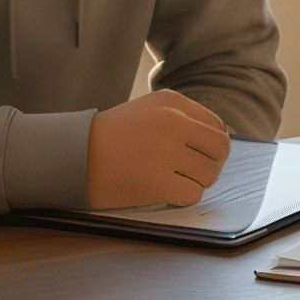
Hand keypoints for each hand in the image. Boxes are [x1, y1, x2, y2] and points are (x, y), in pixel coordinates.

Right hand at [84, 90, 230, 207]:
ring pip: (209, 174)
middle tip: (192, 169)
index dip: (214, 143)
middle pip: (220, 149)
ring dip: (196, 181)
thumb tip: (227, 136)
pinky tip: (166, 190)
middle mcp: (173, 124)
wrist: (72, 155)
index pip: (218, 125)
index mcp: (172, 103)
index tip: (200, 152)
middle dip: (212, 163)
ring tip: (173, 178)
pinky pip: (193, 194)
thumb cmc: (112, 135)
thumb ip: (187, 117)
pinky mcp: (157, 182)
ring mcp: (165, 154)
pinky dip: (183, 196)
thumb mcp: (150, 110)